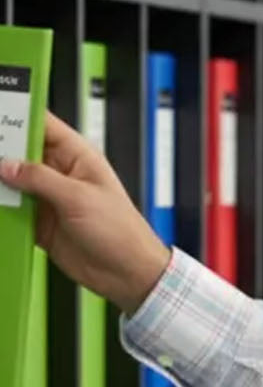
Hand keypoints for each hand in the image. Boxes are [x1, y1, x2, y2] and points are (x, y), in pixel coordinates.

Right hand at [0, 110, 171, 313]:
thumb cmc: (120, 230)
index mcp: (76, 156)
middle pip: (20, 152)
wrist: (126, 272)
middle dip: (0, 150)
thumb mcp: (78, 198)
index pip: (42, 124)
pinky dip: (0, 209)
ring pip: (11, 182)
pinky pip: (11, 210)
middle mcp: (59, 173)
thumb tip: (7, 164)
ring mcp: (47, 198)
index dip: (18, 114)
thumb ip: (40, 179)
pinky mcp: (38, 222)